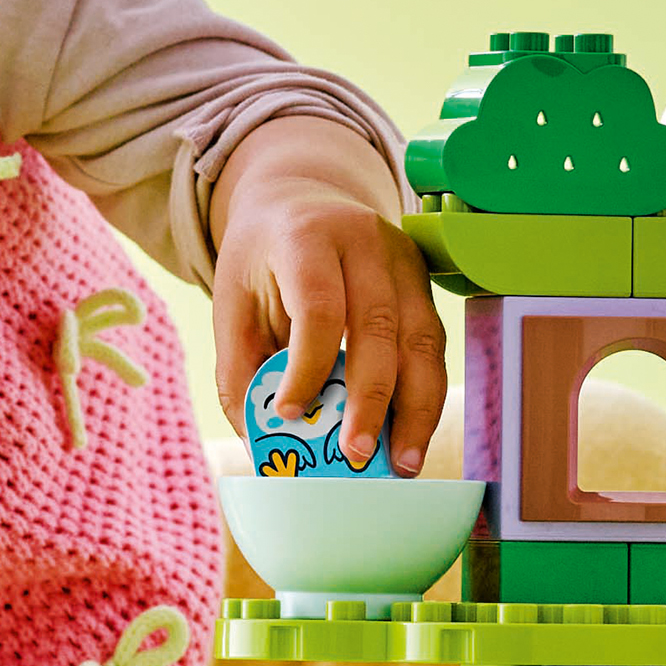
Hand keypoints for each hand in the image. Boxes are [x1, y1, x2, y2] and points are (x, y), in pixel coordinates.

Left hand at [210, 114, 449, 472]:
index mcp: (306, 238)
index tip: (291, 415)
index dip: (308, 366)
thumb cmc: (263, 261)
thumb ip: (241, 370)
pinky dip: (425, 396)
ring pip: (422, 339)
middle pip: (379, 326)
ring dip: (416, 408)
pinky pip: (433, 345)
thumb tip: (265, 442)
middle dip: (371, 400)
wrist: (300, 202)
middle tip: (357, 456)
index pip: (319, 307)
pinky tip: (411, 436)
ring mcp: (403, 259)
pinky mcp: (425, 281)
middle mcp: (365, 242)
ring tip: (401, 463)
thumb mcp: (232, 303)